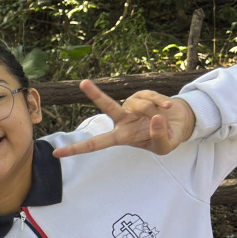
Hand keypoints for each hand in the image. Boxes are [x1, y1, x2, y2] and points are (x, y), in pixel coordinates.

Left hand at [52, 80, 195, 157]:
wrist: (180, 123)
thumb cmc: (166, 138)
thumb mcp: (164, 146)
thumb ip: (159, 137)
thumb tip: (155, 119)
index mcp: (120, 136)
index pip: (95, 145)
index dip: (77, 149)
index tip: (56, 154)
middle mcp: (122, 119)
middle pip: (107, 106)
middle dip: (95, 94)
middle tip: (83, 83)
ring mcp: (132, 105)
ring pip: (142, 106)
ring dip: (155, 113)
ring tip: (162, 120)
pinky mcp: (144, 95)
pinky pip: (153, 98)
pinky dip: (162, 104)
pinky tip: (168, 107)